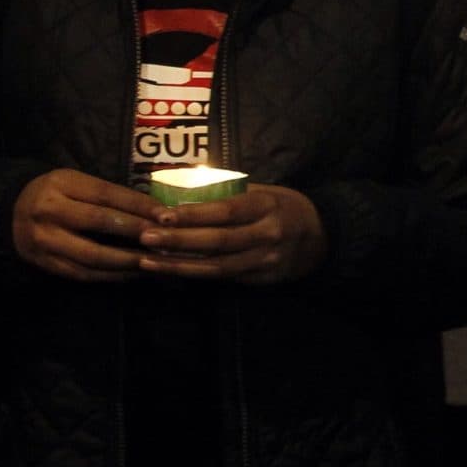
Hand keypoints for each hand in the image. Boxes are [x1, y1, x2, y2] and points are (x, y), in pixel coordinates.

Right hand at [14, 169, 163, 280]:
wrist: (11, 212)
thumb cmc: (56, 194)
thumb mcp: (76, 183)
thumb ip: (109, 195)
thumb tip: (154, 210)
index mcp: (61, 184)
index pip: (107, 194)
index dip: (138, 205)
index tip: (166, 215)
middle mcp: (50, 211)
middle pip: (100, 222)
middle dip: (137, 231)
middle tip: (166, 239)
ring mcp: (45, 240)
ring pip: (93, 255)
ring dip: (128, 260)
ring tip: (155, 261)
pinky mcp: (45, 263)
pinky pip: (83, 273)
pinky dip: (111, 276)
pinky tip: (133, 274)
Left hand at [137, 185, 329, 284]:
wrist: (320, 238)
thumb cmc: (282, 207)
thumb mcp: (263, 191)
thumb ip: (228, 192)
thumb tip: (182, 187)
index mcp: (267, 206)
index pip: (226, 211)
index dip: (193, 214)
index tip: (162, 215)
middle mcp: (267, 235)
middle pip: (218, 241)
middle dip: (179, 241)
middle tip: (145, 238)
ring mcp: (265, 261)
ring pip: (217, 267)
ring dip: (179, 265)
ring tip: (148, 262)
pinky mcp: (260, 280)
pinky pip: (223, 279)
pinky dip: (194, 275)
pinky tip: (170, 272)